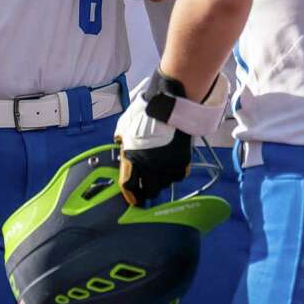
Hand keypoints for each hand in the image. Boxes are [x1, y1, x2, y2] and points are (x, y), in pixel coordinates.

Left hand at [114, 70, 226, 204]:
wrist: (169, 104)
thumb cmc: (144, 112)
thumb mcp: (124, 126)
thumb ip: (122, 140)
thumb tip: (121, 145)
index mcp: (132, 158)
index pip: (129, 187)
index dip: (130, 196)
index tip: (132, 199)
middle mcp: (150, 166)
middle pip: (150, 191)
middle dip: (147, 191)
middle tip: (147, 188)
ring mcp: (168, 165)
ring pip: (165, 185)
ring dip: (161, 182)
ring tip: (159, 173)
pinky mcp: (182, 161)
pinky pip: (178, 176)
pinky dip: (174, 174)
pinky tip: (170, 167)